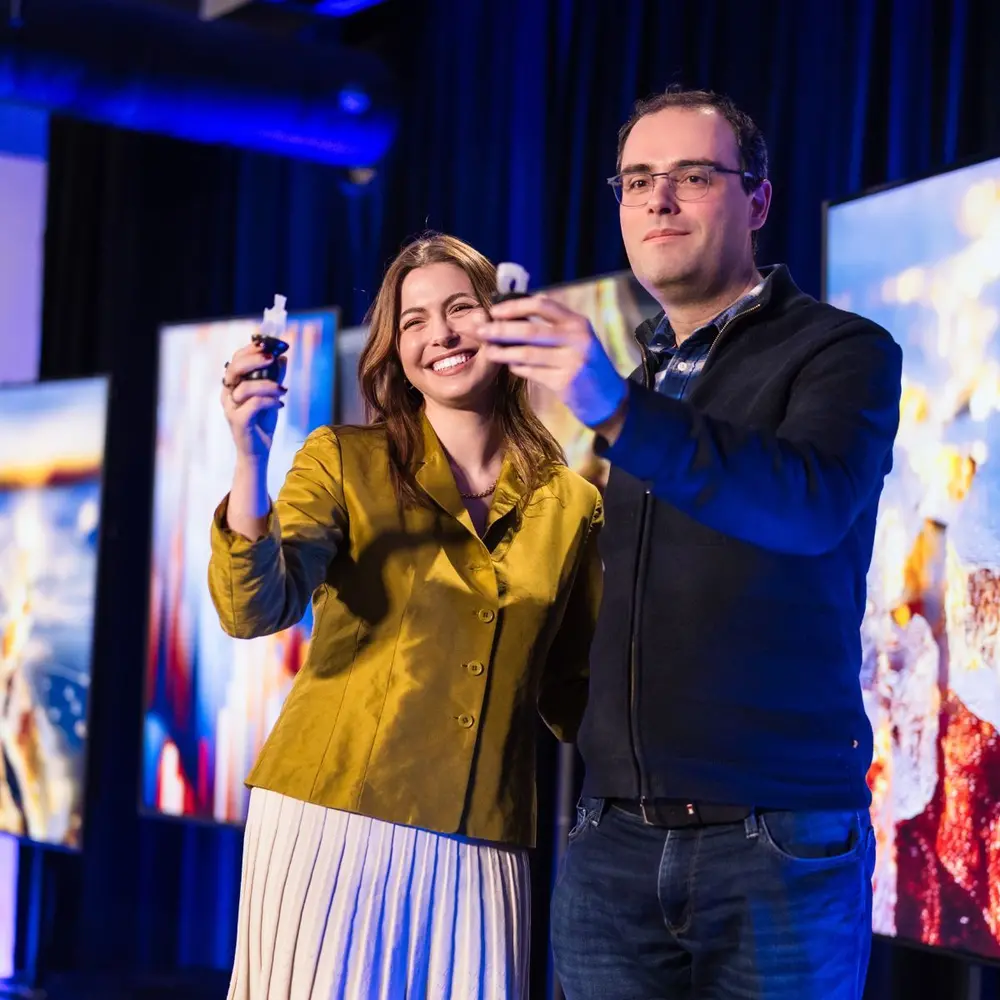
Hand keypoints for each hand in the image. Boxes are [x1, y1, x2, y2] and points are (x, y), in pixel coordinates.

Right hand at [221, 339, 287, 458]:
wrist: (258, 451)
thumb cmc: (261, 423)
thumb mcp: (271, 396)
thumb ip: (275, 377)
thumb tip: (283, 357)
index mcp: (232, 386)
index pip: (235, 361)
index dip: (249, 350)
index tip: (267, 345)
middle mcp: (228, 395)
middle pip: (234, 369)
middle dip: (254, 360)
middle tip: (272, 358)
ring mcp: (231, 408)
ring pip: (246, 387)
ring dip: (268, 385)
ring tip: (283, 389)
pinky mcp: (239, 421)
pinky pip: (254, 404)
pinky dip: (269, 400)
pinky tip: (280, 404)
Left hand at [475, 295, 628, 438]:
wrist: (609, 399)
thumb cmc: (585, 364)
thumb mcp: (575, 339)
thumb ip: (549, 327)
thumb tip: (510, 315)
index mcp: (577, 322)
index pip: (542, 305)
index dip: (515, 306)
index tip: (494, 311)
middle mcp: (577, 338)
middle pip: (530, 330)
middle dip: (500, 330)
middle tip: (480, 330)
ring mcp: (572, 361)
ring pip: (527, 353)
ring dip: (503, 352)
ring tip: (487, 351)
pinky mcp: (565, 382)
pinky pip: (532, 372)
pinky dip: (517, 368)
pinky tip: (509, 366)